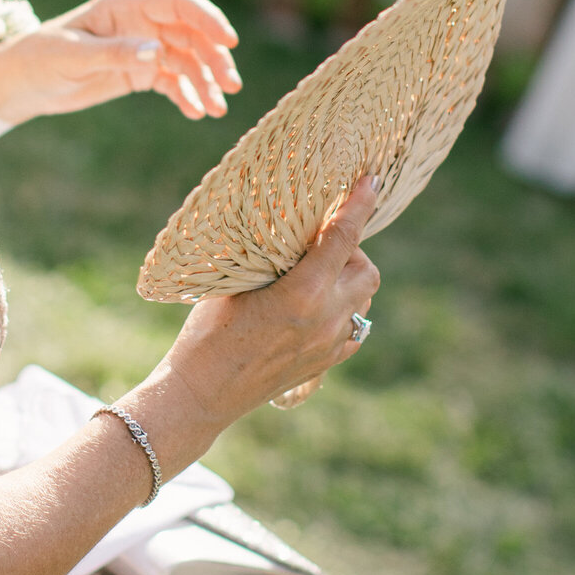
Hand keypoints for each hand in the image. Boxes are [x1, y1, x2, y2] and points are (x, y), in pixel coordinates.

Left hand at [0, 0, 241, 126]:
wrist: (23, 82)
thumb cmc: (40, 58)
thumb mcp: (73, 57)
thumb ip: (116, 54)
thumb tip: (158, 53)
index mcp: (124, 6)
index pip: (177, 3)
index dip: (207, 17)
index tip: (229, 42)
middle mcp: (140, 22)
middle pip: (190, 34)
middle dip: (213, 58)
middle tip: (230, 86)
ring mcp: (142, 47)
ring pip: (186, 60)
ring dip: (205, 82)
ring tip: (216, 109)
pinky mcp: (140, 72)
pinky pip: (172, 81)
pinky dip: (186, 95)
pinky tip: (196, 112)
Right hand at [157, 175, 382, 424]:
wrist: (203, 392)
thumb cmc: (208, 331)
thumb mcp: (236, 282)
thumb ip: (272, 255)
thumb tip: (290, 225)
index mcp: (304, 293)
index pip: (343, 236)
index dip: (358, 204)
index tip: (371, 182)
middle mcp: (327, 319)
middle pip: (367, 269)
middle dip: (352, 249)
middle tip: (322, 243)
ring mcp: (331, 344)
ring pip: (366, 300)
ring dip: (350, 279)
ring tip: (320, 275)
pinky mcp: (327, 363)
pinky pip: (356, 327)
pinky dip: (346, 309)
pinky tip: (319, 307)